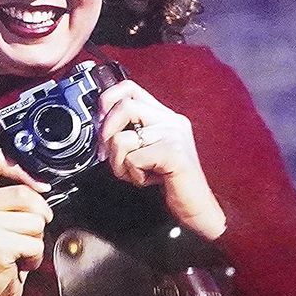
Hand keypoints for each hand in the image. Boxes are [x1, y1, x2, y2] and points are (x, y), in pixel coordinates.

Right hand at [0, 147, 52, 295]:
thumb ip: (5, 192)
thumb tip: (31, 176)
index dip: (23, 170)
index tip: (39, 186)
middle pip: (26, 195)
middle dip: (36, 219)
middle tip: (21, 237)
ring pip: (35, 221)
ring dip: (34, 242)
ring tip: (14, 253)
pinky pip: (34, 243)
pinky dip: (32, 258)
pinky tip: (14, 264)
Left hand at [95, 77, 227, 239]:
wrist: (197, 208)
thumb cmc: (169, 181)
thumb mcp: (146, 150)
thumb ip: (131, 132)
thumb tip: (99, 121)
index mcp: (164, 116)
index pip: (129, 87)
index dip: (107, 99)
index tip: (100, 120)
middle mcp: (171, 120)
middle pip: (123, 106)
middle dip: (106, 133)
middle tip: (108, 155)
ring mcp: (174, 134)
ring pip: (123, 138)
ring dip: (118, 162)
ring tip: (133, 173)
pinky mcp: (173, 152)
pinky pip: (133, 159)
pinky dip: (133, 175)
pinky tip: (147, 180)